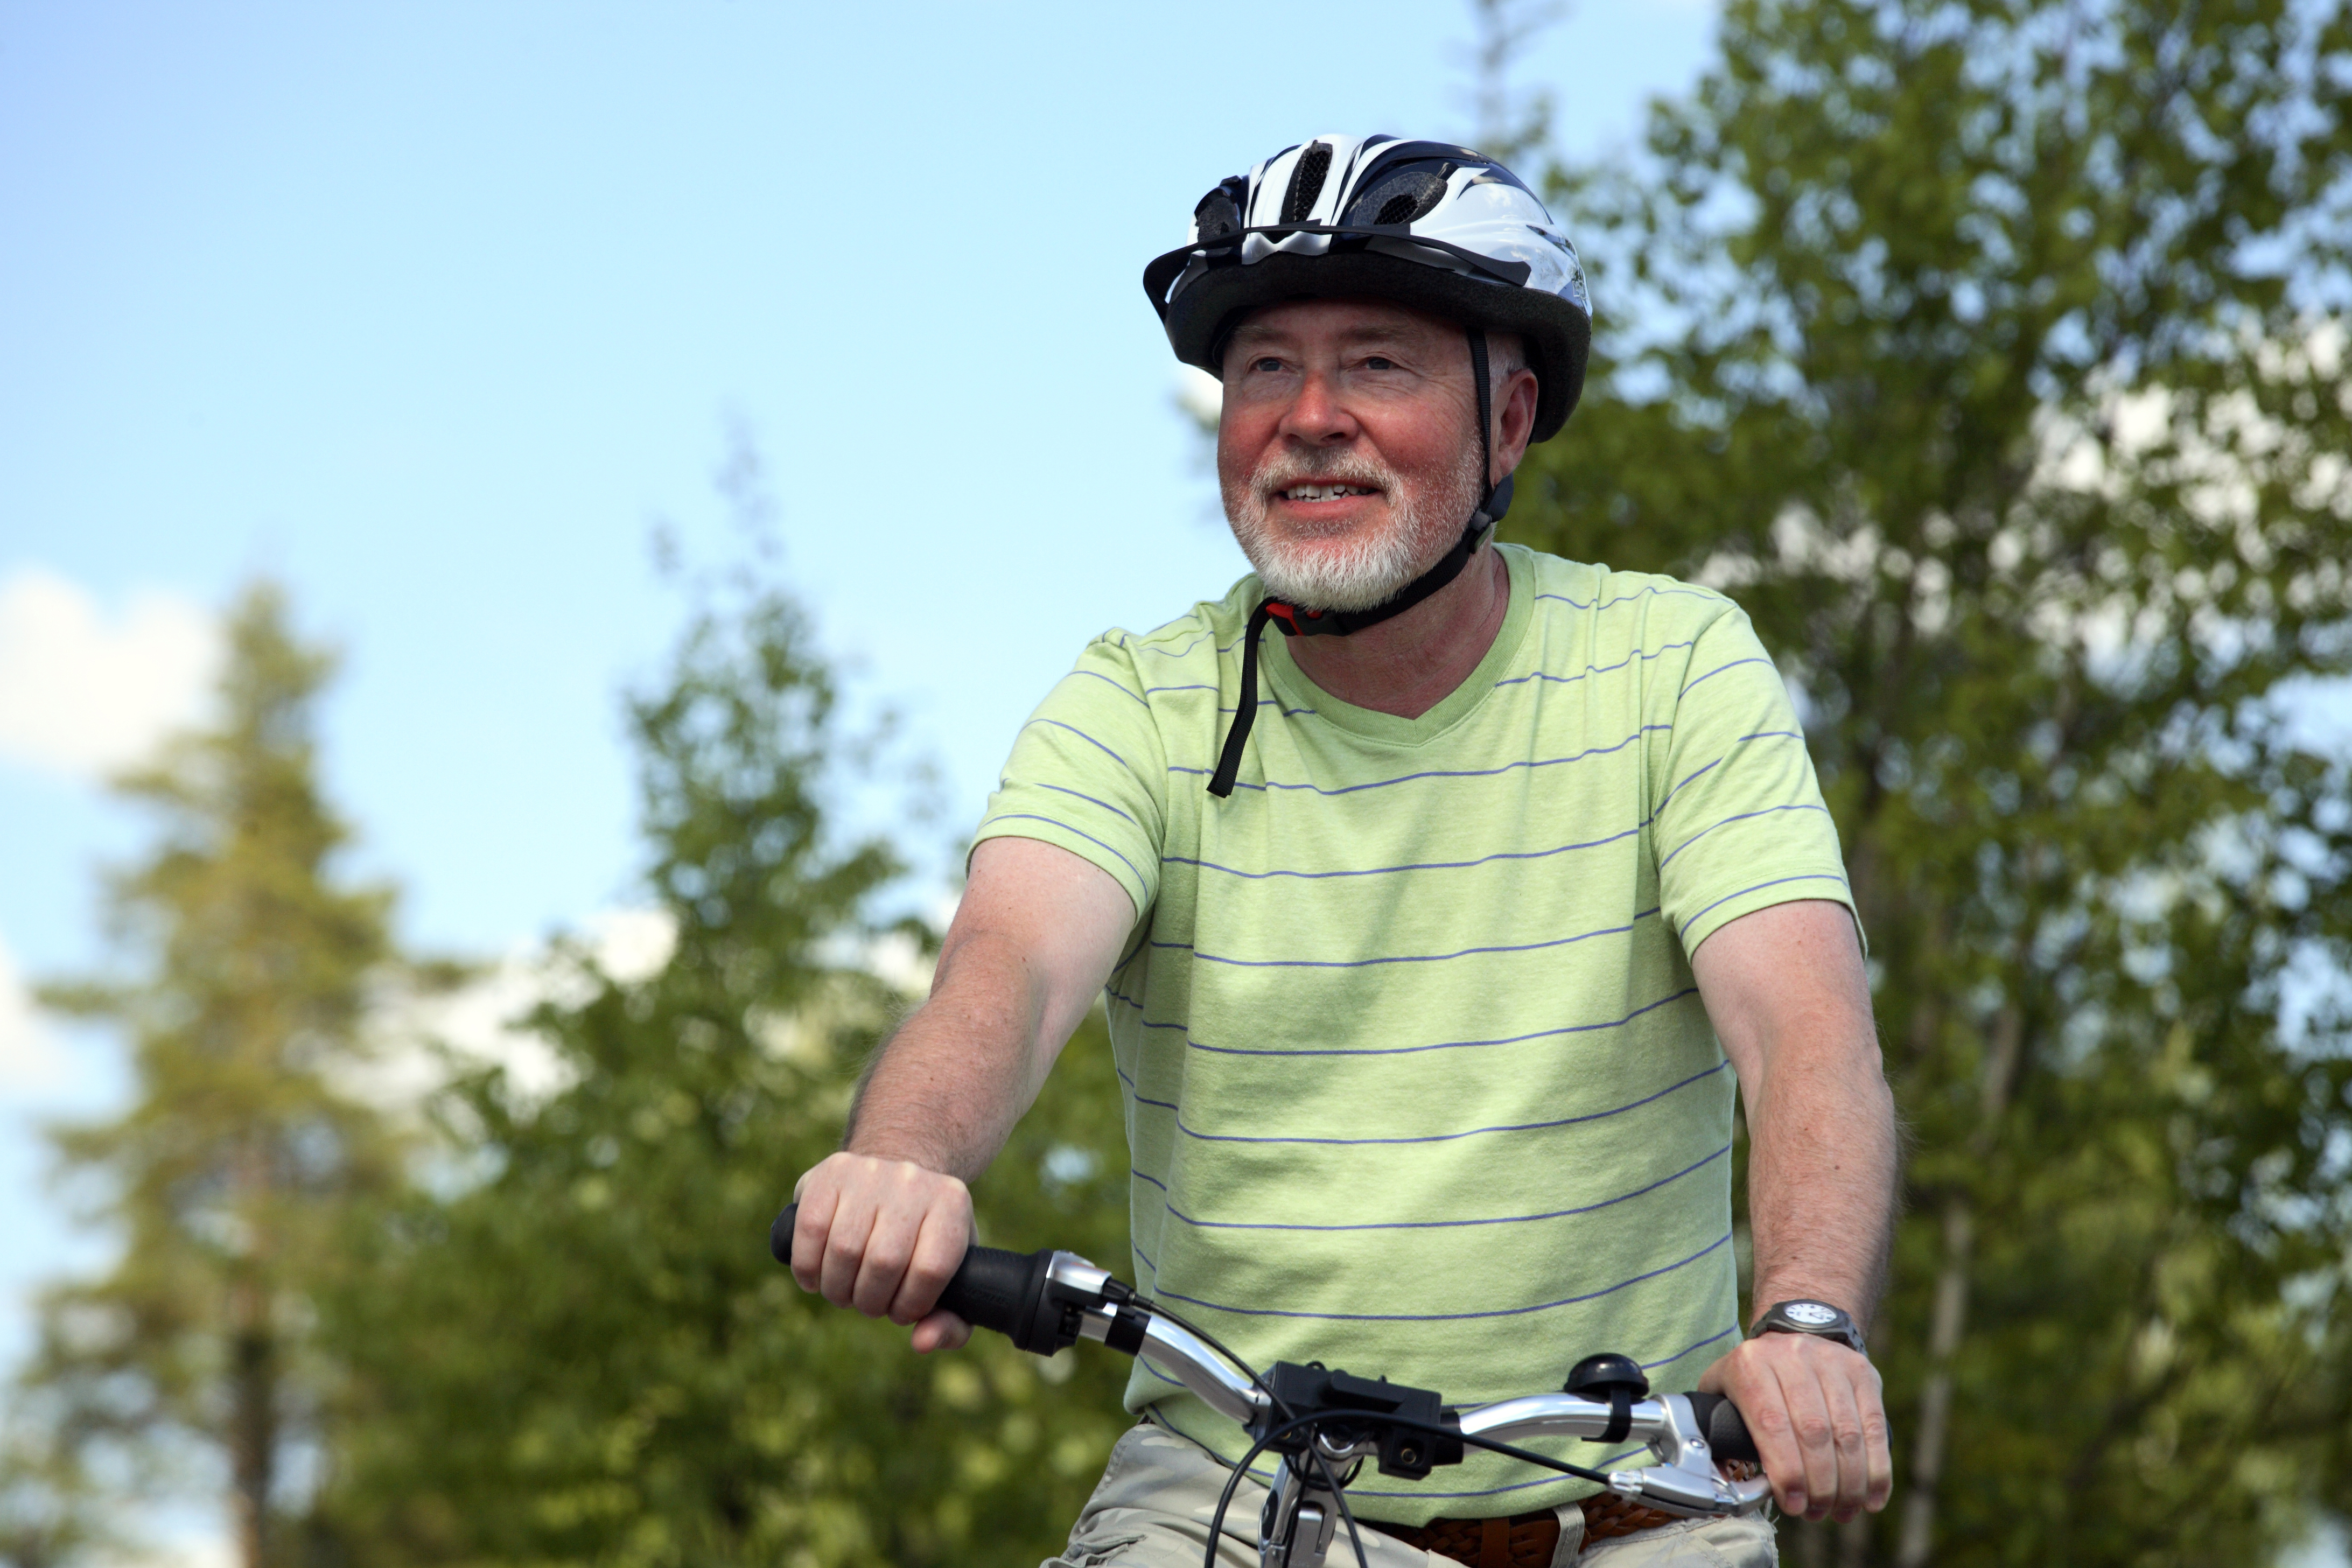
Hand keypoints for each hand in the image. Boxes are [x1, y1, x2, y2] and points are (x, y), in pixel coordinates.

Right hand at [789, 1152, 975, 1352]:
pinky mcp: (831, 1172)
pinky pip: (811, 1230)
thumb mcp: (951, 1276)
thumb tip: (922, 1343)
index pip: (930, 1269)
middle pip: (884, 1261)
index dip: (910, 1304)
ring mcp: (870, 1172)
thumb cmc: (924, 1240)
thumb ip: (952, 1321)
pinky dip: (807, 1268)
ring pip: (844, 1249)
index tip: (901, 1311)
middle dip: (870, 1301)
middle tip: (868, 1304)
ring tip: (844, 1293)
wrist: (894, 1177)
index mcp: (952, 1204)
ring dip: (838, 1289)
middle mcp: (913, 1180)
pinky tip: (815, 1279)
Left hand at [1698, 1332, 1891, 1521]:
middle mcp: (1792, 1357)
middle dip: (1819, 1485)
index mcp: (1751, 1364)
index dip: (1786, 1471)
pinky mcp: (1863, 1372)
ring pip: (1847, 1434)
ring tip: (1842, 1511)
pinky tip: (1871, 1497)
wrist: (1799, 1327)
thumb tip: (1714, 1478)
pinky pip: (1875, 1427)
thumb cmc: (1755, 1374)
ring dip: (1849, 1484)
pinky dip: (1877, 1469)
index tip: (1792, 1505)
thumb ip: (1715, 1426)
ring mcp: (1832, 1362)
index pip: (1772, 1424)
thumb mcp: (1724, 1386)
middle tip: (1816, 1513)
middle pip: (1814, 1433)